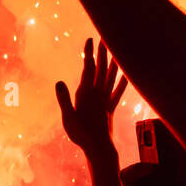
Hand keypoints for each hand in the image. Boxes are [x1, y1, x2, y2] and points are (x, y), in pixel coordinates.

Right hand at [56, 38, 128, 153]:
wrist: (99, 148)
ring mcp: (106, 99)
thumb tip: (59, 82)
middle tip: (105, 36)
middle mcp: (98, 93)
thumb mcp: (68, 117)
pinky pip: (118, 91)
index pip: (88, 69)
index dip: (89, 54)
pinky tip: (126, 74)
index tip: (89, 40)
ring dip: (114, 62)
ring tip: (117, 50)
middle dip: (103, 52)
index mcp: (87, 93)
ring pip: (111, 77)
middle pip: (101, 68)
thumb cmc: (81, 134)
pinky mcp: (111, 107)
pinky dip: (123, 81)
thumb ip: (64, 99)